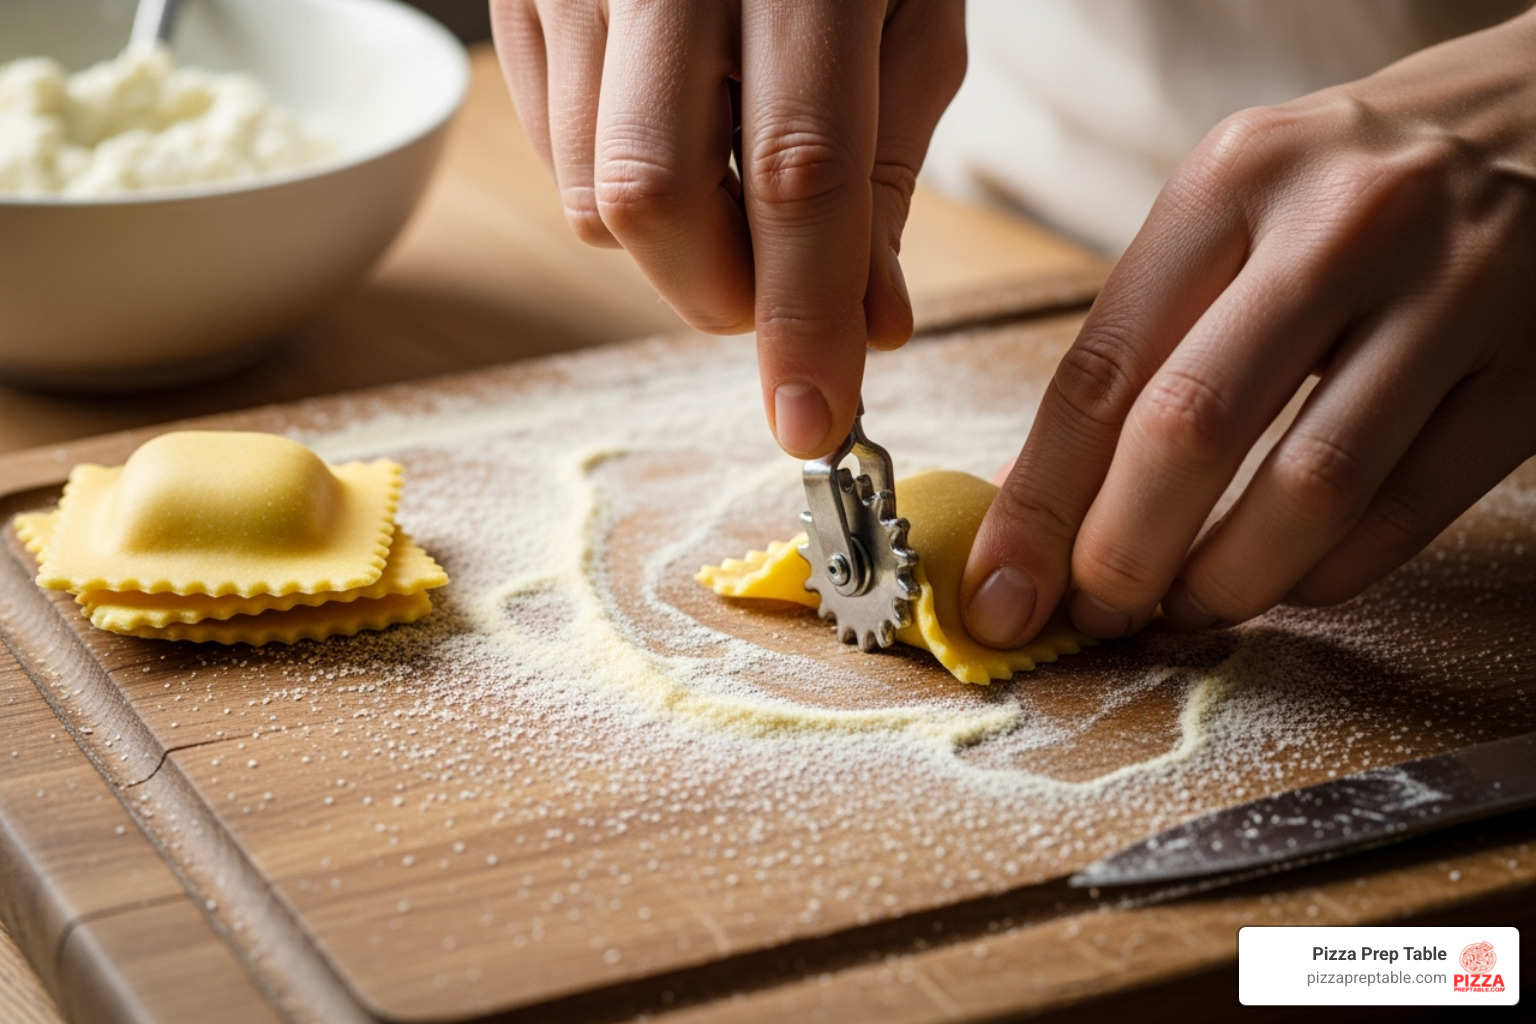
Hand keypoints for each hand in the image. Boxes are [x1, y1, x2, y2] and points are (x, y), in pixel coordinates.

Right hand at [491, 0, 965, 456]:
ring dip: (673, 247)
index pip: (800, 171)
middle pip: (657, 196)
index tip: (816, 421)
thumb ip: (887, 172)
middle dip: (723, 295)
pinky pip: (552, 149)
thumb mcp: (908, 16)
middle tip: (777, 304)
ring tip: (731, 189)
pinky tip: (675, 130)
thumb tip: (868, 325)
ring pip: (592, 194)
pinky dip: (618, 186)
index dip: (806, 314)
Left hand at [962, 9, 1535, 645]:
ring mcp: (1454, 293)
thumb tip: (1044, 498)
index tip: (1002, 591)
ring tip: (1183, 609)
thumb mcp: (1234, 209)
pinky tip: (1288, 580)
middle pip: (1191, 431)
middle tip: (1096, 613)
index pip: (1101, 370)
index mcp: (1232, 181)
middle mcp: (1340, 225)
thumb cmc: (1354, 185)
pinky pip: (1406, 511)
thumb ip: (1145, 335)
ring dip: (1224, 581)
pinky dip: (1327, 574)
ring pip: (1309, 489)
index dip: (1039, 504)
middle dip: (1121, 555)